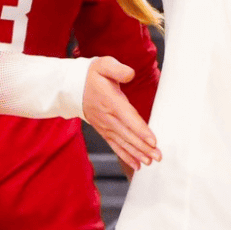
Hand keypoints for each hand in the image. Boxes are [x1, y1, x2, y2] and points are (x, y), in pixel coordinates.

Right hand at [82, 56, 157, 171]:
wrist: (72, 87)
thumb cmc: (91, 75)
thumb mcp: (104, 65)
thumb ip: (117, 69)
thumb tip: (130, 74)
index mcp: (111, 101)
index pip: (128, 118)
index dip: (141, 130)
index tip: (153, 141)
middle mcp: (108, 117)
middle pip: (128, 134)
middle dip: (143, 147)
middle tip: (158, 156)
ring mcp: (105, 126)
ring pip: (122, 143)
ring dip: (137, 154)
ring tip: (150, 162)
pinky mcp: (103, 130)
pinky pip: (115, 145)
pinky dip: (125, 156)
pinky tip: (136, 164)